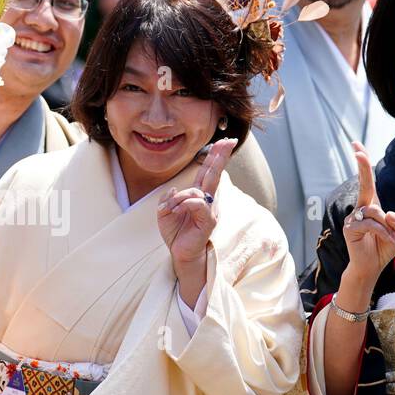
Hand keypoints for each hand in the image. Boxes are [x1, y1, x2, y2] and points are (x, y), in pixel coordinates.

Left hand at [159, 138, 236, 276]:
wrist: (180, 253)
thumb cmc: (175, 232)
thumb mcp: (165, 212)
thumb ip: (168, 198)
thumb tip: (174, 190)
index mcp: (198, 195)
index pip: (207, 171)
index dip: (214, 156)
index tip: (224, 141)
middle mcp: (207, 200)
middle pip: (214, 174)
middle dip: (220, 156)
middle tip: (229, 141)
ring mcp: (210, 210)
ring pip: (196, 191)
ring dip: (179, 199)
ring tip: (169, 211)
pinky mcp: (208, 221)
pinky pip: (197, 204)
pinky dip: (184, 205)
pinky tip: (176, 212)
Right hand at [342, 141, 394, 289]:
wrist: (371, 267)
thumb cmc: (383, 247)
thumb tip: (387, 213)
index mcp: (372, 205)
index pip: (368, 181)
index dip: (363, 164)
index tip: (356, 147)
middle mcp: (361, 208)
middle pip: (365, 184)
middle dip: (362, 165)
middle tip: (356, 148)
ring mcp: (353, 218)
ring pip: (376, 212)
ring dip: (387, 227)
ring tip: (389, 239)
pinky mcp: (350, 228)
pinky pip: (371, 224)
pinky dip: (383, 233)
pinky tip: (386, 240)